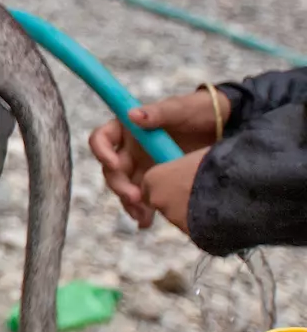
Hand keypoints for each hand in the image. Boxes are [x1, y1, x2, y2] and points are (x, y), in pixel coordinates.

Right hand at [89, 88, 219, 228]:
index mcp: (129, 129)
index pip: (102, 139)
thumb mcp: (181, 109)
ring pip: (127, 188)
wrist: (228, 126)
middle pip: (112, 170)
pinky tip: (148, 222)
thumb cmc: (199, 110)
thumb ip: (158, 112)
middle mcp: (132, 149)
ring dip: (130, 203)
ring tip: (143, 216)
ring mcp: (146, 167)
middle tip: (135, 198)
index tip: (115, 164)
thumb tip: (133, 115)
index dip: (102, 152)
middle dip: (120, 186)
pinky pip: (146, 198)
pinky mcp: (161, 181)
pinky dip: (145, 211)